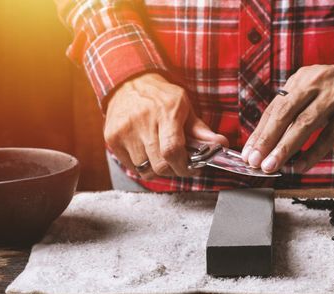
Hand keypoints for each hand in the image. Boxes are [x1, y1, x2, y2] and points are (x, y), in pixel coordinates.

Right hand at [104, 73, 227, 178]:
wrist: (128, 83)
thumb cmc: (160, 97)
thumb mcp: (184, 106)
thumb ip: (201, 129)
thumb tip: (221, 145)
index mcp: (165, 111)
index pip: (173, 150)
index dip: (184, 167)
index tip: (191, 168)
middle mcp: (142, 121)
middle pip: (160, 165)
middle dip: (174, 171)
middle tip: (179, 165)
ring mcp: (124, 131)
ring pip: (145, 169)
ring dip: (158, 169)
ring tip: (163, 157)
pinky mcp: (112, 138)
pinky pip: (132, 167)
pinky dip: (143, 166)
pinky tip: (148, 152)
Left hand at [241, 63, 333, 172]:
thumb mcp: (314, 91)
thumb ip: (293, 110)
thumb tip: (267, 140)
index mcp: (301, 79)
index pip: (274, 108)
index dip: (259, 132)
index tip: (248, 153)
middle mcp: (316, 83)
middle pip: (285, 113)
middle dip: (267, 139)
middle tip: (255, 161)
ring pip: (305, 123)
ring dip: (286, 147)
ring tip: (272, 165)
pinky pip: (331, 134)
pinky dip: (315, 152)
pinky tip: (302, 165)